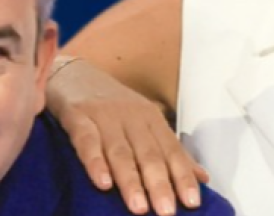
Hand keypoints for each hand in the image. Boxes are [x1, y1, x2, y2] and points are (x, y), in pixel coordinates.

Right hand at [46, 57, 209, 214]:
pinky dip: (95, 162)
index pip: (171, 151)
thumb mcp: (144, 121)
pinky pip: (87, 141)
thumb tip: (202, 177)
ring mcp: (104, 116)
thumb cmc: (111, 103)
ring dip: (131, 181)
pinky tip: (102, 183)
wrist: (71, 72)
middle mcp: (131, 116)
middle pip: (148, 154)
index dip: (183, 177)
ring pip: (120, 152)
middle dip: (159, 184)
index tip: (193, 203)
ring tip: (139, 207)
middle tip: (167, 211)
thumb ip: (170, 150)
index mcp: (150, 118)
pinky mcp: (77, 116)